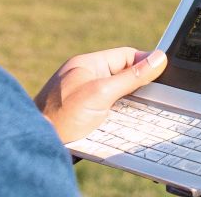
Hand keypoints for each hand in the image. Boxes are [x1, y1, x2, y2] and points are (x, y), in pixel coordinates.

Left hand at [34, 47, 166, 143]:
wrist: (36, 145)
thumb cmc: (61, 116)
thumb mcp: (101, 92)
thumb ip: (131, 76)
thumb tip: (158, 58)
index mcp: (88, 64)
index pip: (125, 56)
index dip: (145, 63)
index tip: (164, 72)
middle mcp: (86, 80)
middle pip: (124, 78)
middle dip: (140, 89)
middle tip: (157, 100)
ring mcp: (85, 100)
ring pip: (120, 100)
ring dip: (131, 109)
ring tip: (143, 117)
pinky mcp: (85, 119)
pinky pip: (111, 116)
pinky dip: (121, 122)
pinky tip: (128, 129)